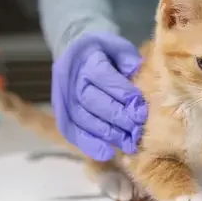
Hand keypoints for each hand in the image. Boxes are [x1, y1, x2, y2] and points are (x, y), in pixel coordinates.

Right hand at [51, 32, 146, 160]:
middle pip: (91, 100)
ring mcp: (63, 97)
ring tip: (127, 143)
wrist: (79, 53)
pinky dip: (89, 144)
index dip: (121, 91)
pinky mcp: (61, 114)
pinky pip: (72, 132)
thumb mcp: (119, 47)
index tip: (140, 106)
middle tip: (137, 128)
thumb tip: (136, 72)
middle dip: (116, 116)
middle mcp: (70, 78)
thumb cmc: (106, 53)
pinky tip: (106, 152)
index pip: (102, 75)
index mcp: (86, 56)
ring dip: (106, 133)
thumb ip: (128, 59)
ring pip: (82, 119)